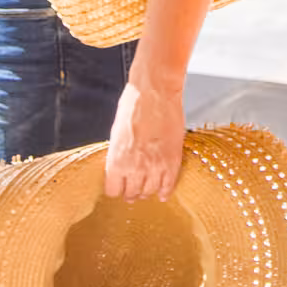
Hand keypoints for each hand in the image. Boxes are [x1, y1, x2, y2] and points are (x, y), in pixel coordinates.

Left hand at [103, 79, 185, 200]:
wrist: (155, 92)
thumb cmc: (134, 106)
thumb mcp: (117, 134)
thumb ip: (118, 155)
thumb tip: (121, 166)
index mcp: (116, 162)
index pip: (113, 191)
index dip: (117, 189)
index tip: (120, 187)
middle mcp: (135, 169)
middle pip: (132, 194)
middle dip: (132, 192)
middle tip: (134, 190)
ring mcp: (156, 166)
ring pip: (150, 192)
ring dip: (148, 191)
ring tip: (148, 189)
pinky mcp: (173, 160)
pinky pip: (169, 184)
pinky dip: (166, 191)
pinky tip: (164, 193)